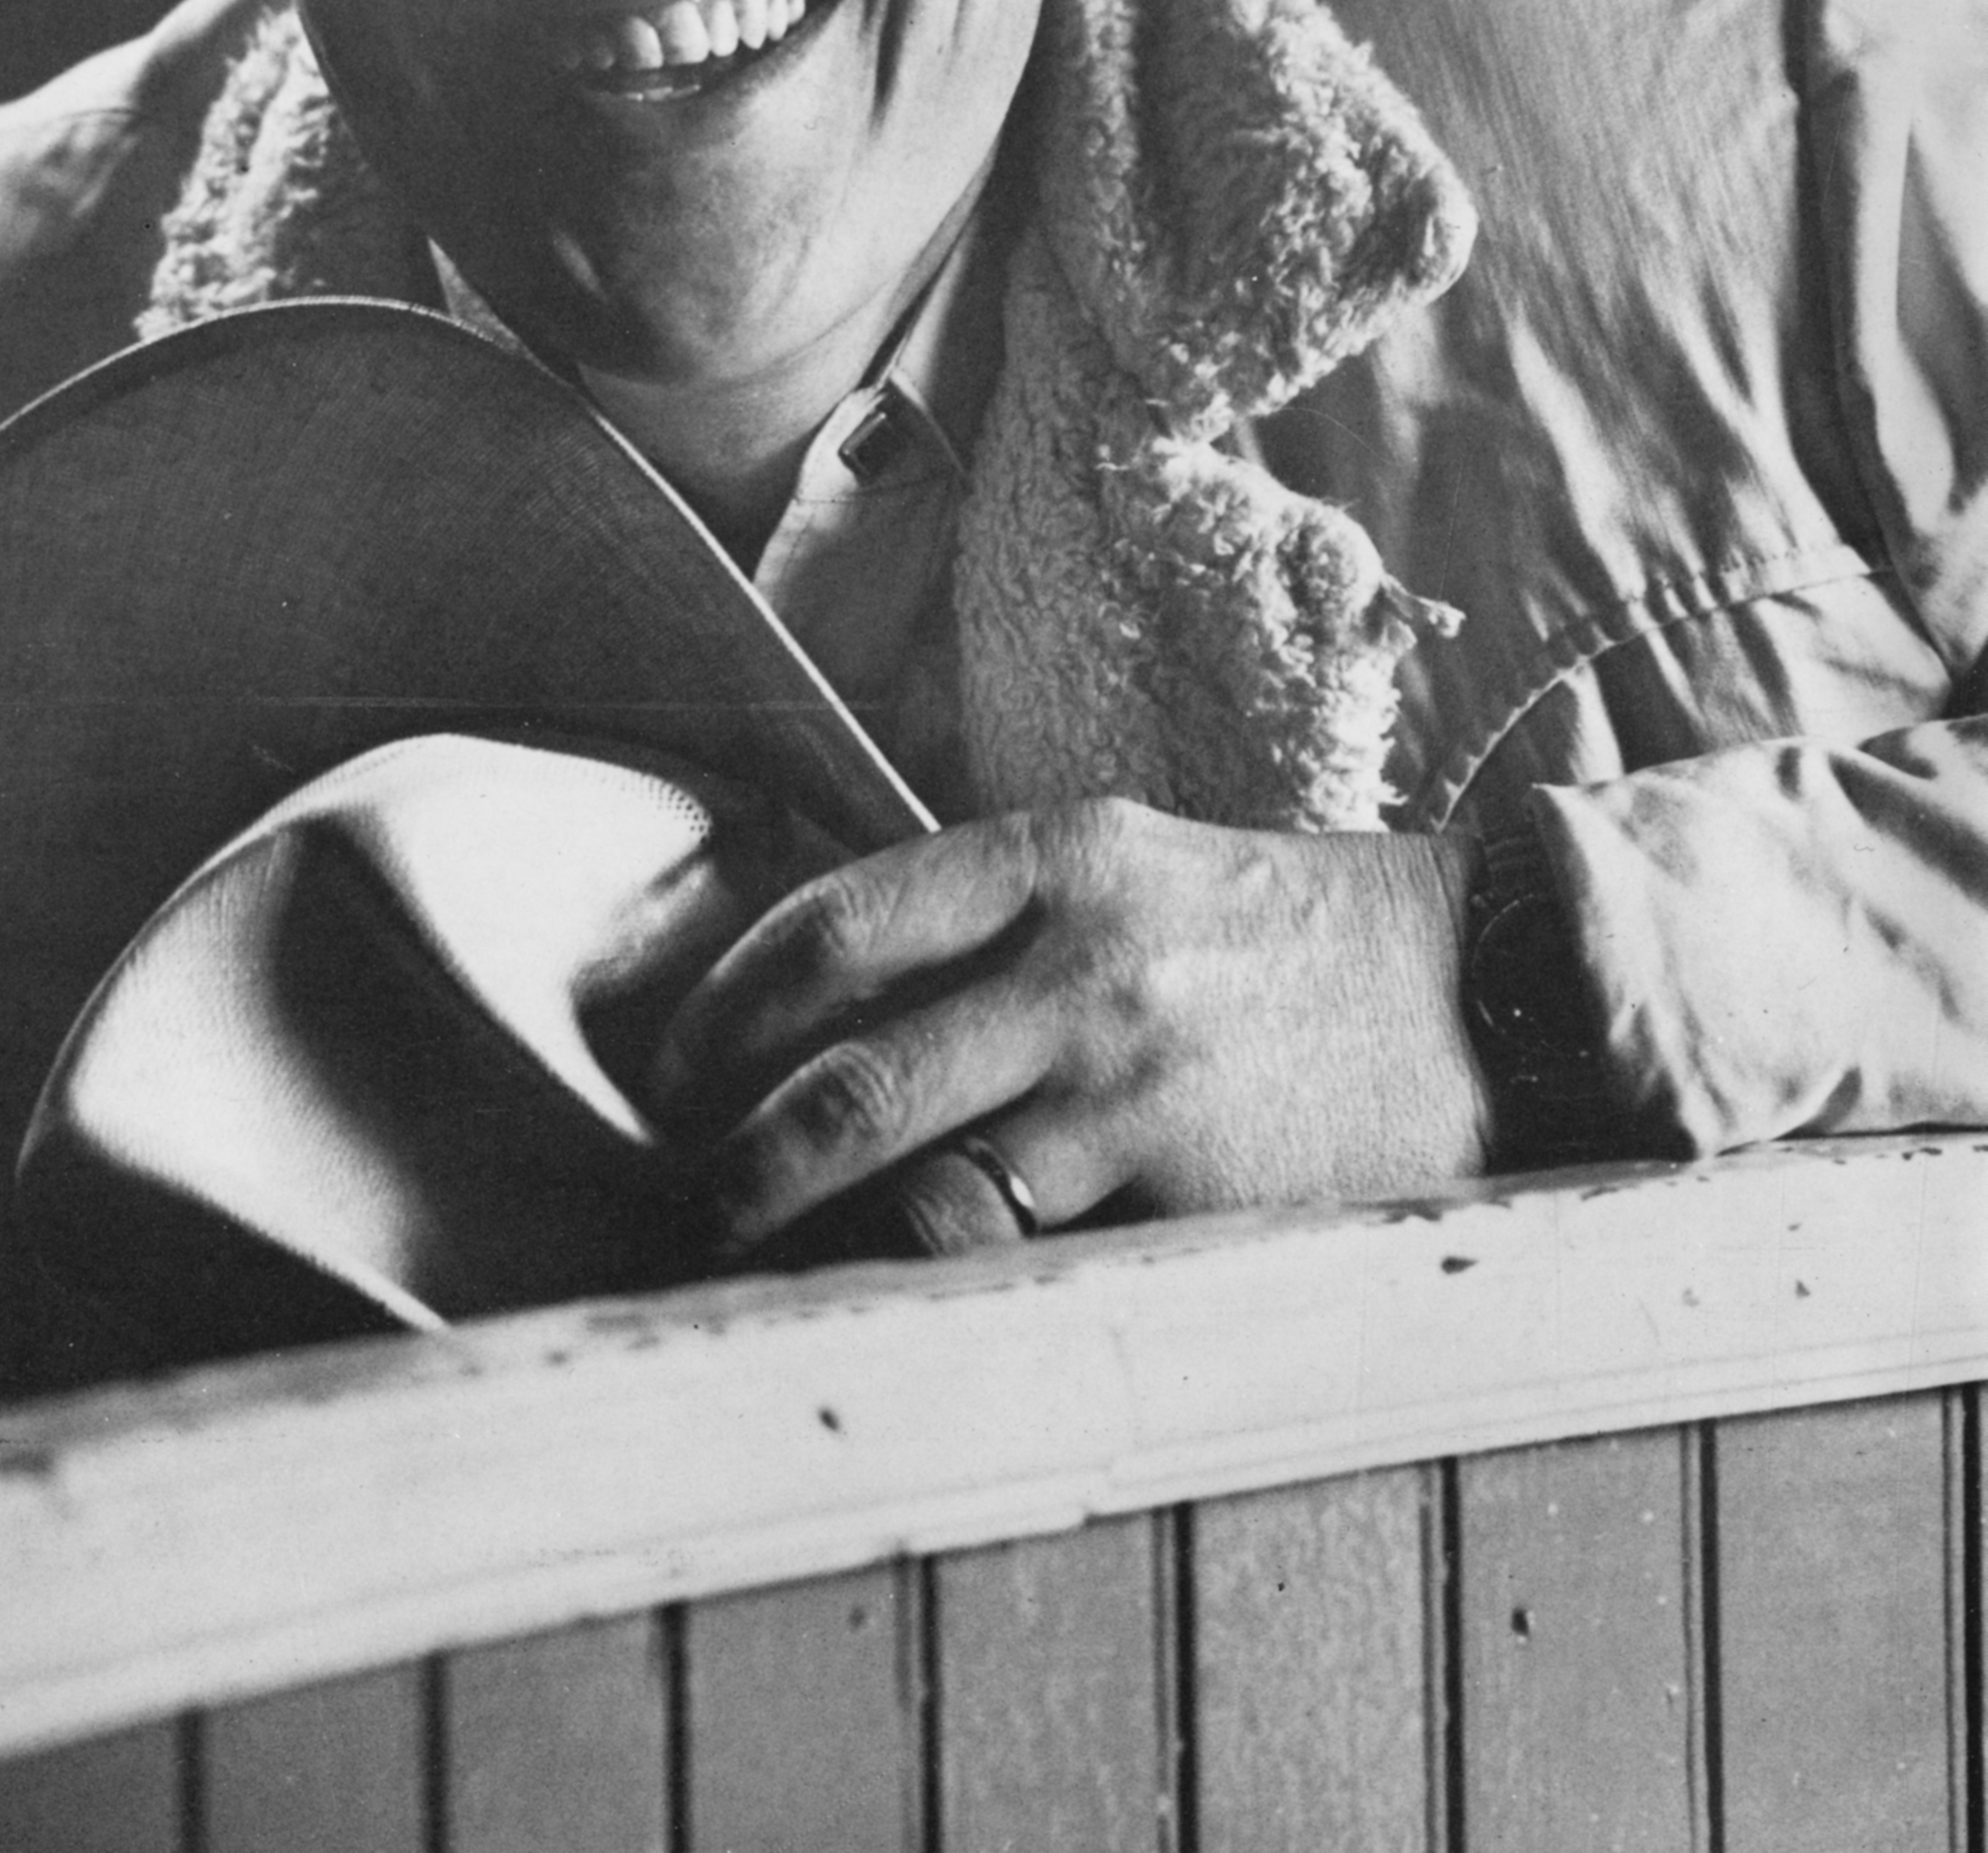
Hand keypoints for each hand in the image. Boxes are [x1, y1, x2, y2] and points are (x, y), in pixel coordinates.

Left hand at [643, 800, 1488, 1257]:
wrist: (1490, 982)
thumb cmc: (1280, 937)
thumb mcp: (1136, 870)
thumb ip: (992, 916)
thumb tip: (820, 1000)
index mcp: (1057, 853)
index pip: (834, 924)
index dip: (722, 1008)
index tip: (668, 1066)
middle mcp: (1085, 955)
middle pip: (850, 1075)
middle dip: (737, 1159)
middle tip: (686, 1201)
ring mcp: (1140, 1078)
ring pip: (926, 1185)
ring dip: (823, 1244)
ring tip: (763, 1274)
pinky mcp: (1200, 1188)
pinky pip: (1037, 1258)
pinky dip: (951, 1290)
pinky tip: (901, 1306)